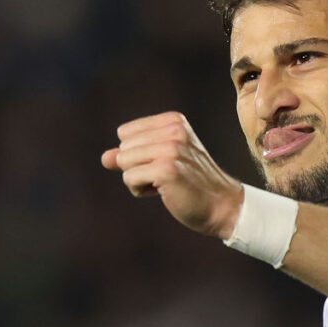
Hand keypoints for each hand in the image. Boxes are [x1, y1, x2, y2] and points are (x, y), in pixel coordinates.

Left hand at [101, 112, 243, 238]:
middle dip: (137, 167)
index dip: (138, 154)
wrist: (222, 205)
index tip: (165, 163)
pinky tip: (164, 192)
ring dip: (138, 180)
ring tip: (166, 184)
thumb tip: (105, 158)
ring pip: (124, 162)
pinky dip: (141, 190)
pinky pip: (129, 178)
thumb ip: (132, 155)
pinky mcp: (166, 170)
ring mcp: (171, 149)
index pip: (125, 133)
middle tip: (168, 176)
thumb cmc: (191, 183)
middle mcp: (173, 130)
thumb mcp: (162, 160)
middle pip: (123, 148)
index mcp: (173, 121)